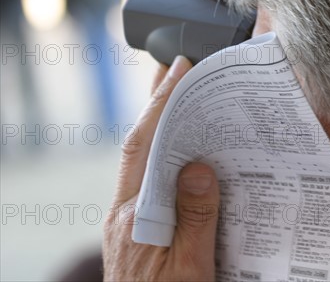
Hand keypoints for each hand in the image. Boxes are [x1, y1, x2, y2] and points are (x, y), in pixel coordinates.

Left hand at [103, 56, 220, 280]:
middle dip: (157, 106)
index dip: (160, 105)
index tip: (177, 71)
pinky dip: (169, 160)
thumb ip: (195, 218)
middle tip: (176, 71)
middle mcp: (127, 214)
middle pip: (140, 148)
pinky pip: (155, 185)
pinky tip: (187, 156)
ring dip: (163, 131)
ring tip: (183, 101)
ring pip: (145, 164)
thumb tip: (200, 167)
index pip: (144, 148)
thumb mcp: (189, 268)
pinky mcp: (141, 232)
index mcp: (134, 218)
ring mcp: (132, 223)